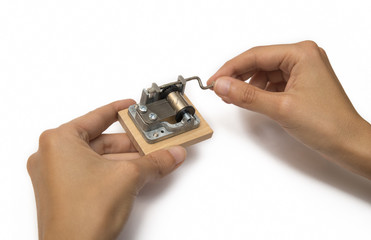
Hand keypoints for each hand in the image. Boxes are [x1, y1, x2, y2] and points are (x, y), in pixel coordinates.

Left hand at [27, 100, 185, 239]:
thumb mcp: (128, 177)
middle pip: (100, 140)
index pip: (97, 117)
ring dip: (126, 159)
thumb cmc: (83, 216)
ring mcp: (56, 176)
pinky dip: (115, 172)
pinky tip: (137, 172)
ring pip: (99, 159)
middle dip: (130, 142)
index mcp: (59, 142)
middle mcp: (52, 156)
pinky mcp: (64, 192)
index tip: (131, 107)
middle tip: (151, 139)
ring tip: (151, 157)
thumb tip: (172, 154)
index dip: (118, 110)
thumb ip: (155, 162)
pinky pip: (94, 173)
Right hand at [208, 41, 370, 178]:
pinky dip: (260, 90)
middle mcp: (303, 56)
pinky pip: (274, 81)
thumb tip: (221, 85)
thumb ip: (247, 95)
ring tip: (234, 97)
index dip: (230, 68)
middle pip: (259, 62)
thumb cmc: (327, 124)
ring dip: (248, 84)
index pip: (255, 56)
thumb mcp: (280, 108)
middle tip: (220, 90)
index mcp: (301, 53)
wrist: (348, 144)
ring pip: (265, 72)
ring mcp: (303, 69)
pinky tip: (252, 100)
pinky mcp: (302, 82)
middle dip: (238, 76)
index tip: (213, 81)